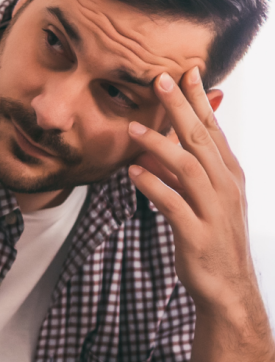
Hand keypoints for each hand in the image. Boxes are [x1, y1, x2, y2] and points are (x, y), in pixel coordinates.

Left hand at [127, 67, 257, 312]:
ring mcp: (213, 210)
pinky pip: (172, 203)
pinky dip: (152, 185)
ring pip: (187, 167)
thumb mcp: (203, 201)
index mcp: (229, 175)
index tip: (186, 72)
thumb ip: (180, 175)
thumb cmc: (213, 241)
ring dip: (159, 144)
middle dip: (180, 107)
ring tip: (132, 127)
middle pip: (200, 139)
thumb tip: (153, 152)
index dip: (200, 100)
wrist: (228, 289)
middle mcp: (225, 188)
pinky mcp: (196, 234)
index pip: (213, 130)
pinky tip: (132, 172)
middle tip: (160, 79)